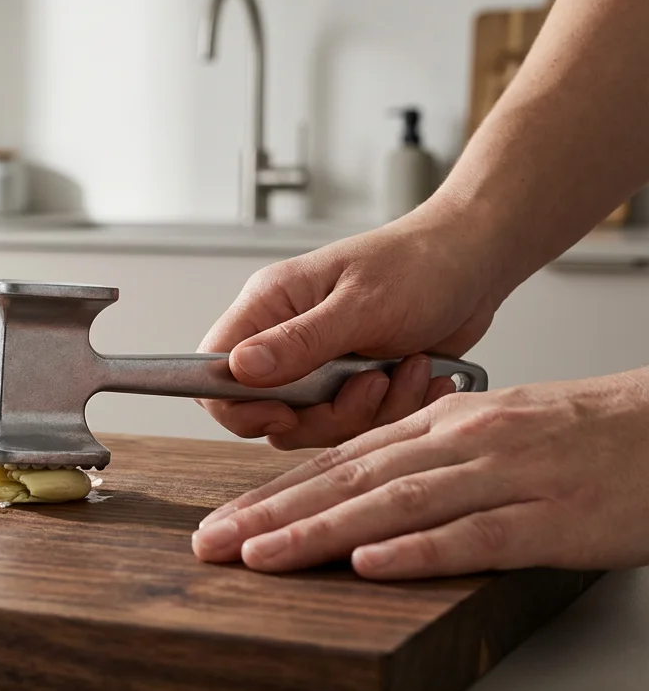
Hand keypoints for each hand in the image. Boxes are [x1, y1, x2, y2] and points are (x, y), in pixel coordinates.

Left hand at [191, 370, 648, 578]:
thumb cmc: (581, 435)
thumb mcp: (488, 432)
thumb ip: (421, 457)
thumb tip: (353, 487)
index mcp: (442, 424)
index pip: (340, 459)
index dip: (275, 492)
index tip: (226, 521)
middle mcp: (461, 443)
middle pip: (350, 480)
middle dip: (274, 515)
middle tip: (216, 543)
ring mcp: (504, 478)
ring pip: (395, 505)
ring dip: (321, 532)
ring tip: (265, 556)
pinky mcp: (549, 518)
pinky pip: (475, 535)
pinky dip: (418, 551)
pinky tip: (371, 563)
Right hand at [197, 204, 501, 449]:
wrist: (476, 264)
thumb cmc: (420, 265)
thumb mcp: (361, 305)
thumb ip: (300, 342)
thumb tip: (239, 368)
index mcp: (269, 306)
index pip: (214, 369)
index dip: (237, 405)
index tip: (284, 413)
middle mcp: (285, 339)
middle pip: (266, 412)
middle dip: (324, 415)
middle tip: (368, 387)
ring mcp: (319, 367)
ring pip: (314, 426)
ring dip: (369, 411)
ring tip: (408, 369)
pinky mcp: (352, 387)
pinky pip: (356, 425)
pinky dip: (395, 410)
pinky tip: (423, 375)